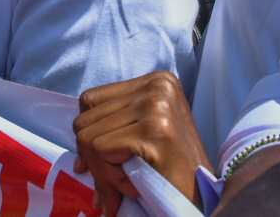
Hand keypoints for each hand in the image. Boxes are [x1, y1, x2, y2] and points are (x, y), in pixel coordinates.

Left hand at [74, 72, 208, 216]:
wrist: (203, 199)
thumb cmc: (171, 170)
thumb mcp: (143, 134)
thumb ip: (111, 128)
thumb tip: (76, 159)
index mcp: (156, 80)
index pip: (90, 99)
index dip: (89, 132)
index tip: (102, 159)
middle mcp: (158, 86)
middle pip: (85, 117)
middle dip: (92, 156)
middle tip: (116, 176)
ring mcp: (157, 106)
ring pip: (88, 136)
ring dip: (102, 169)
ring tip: (128, 179)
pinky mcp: (154, 131)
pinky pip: (99, 151)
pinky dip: (109, 176)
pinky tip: (132, 185)